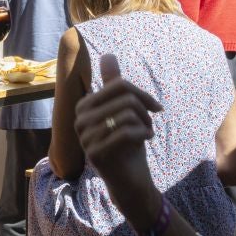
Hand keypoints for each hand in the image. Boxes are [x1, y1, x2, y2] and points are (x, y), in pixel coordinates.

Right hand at [76, 54, 165, 228]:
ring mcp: (85, 137)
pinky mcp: (95, 153)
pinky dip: (144, 134)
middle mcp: (79, 119)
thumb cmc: (128, 144)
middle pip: (125, 97)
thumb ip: (114, 84)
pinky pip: (127, 132)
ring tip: (146, 133)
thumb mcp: (124, 111)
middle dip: (145, 110)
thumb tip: (108, 55)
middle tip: (149, 124)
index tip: (155, 108)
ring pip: (127, 114)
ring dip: (145, 124)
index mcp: (84, 105)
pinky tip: (145, 140)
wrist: (129, 180)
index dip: (142, 94)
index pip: (119, 84)